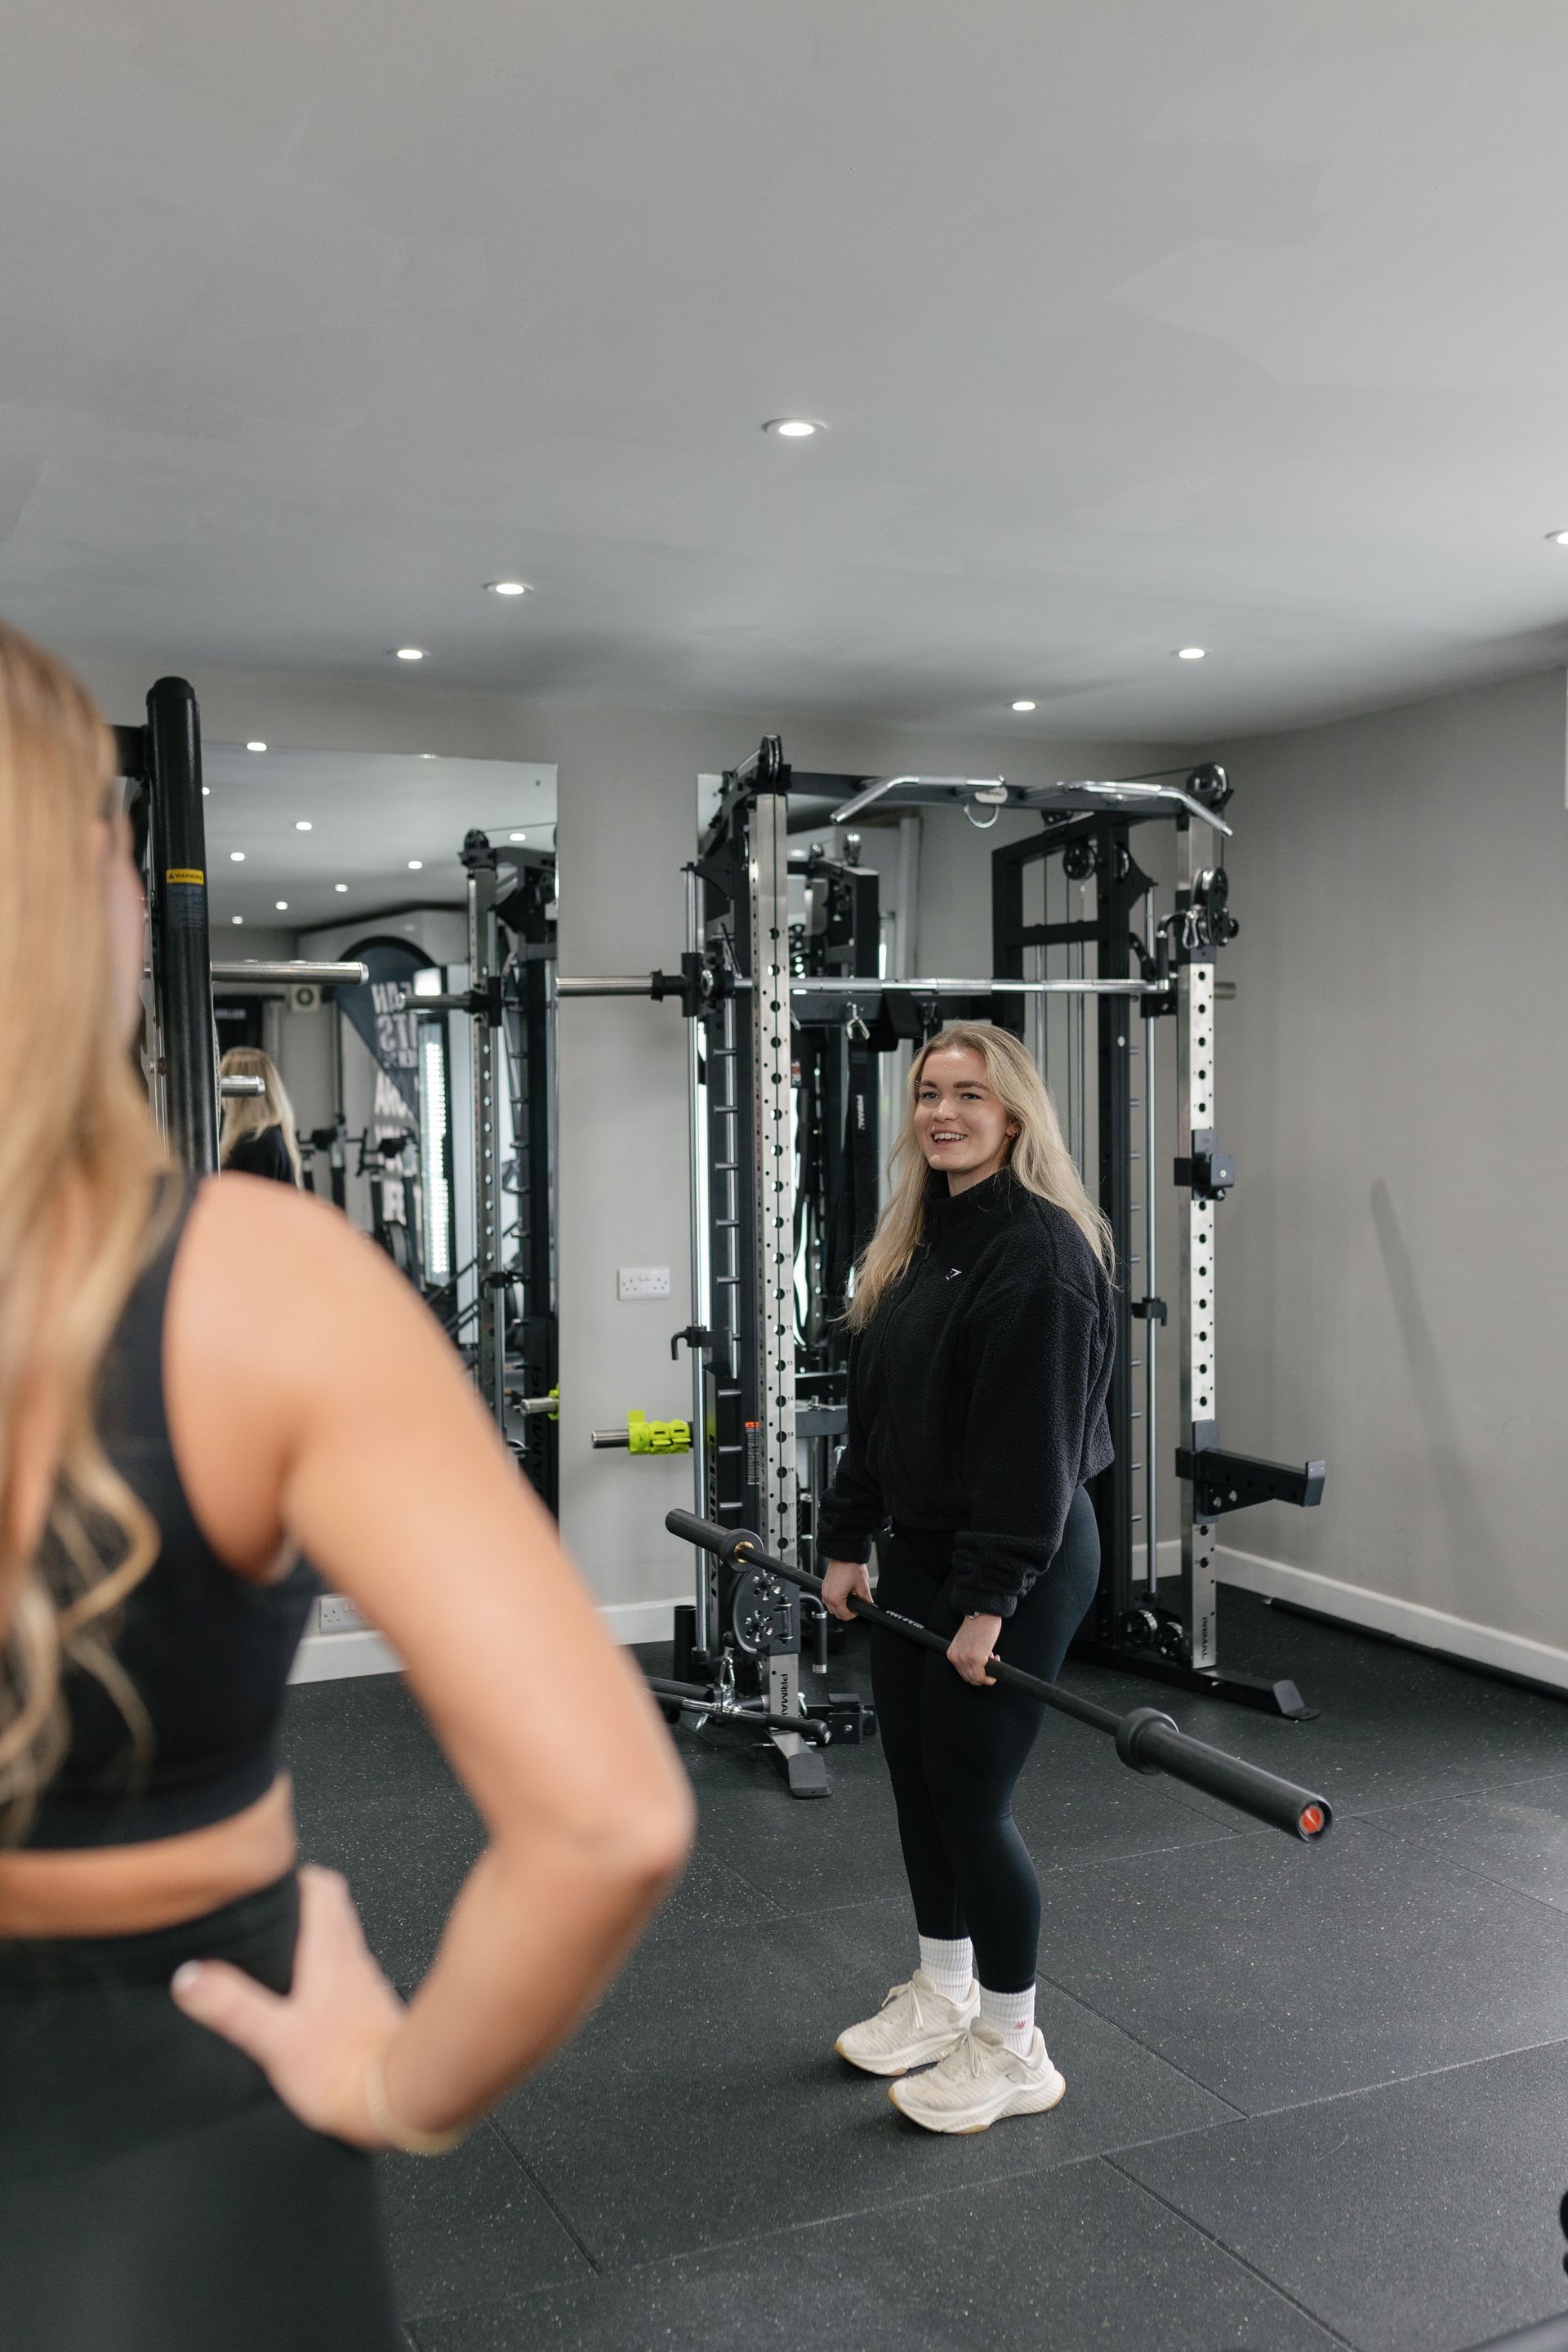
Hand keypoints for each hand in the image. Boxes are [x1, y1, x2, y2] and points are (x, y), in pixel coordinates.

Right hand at [170, 1864, 409, 2147]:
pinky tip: (308, 2000)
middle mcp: (353, 1961)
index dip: (296, 1876)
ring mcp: (365, 1986)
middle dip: (303, 1902)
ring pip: (341, 1942)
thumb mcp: (276, 2038)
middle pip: (333, 1910)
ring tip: (280, 1953)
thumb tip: (190, 1975)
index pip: (322, 1888)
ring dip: (315, 1937)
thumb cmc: (343, 2072)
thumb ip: (233, 2006)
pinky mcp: (371, 2013)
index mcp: (331, 1953)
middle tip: (269, 1911)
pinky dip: (328, 1973)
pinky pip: (349, 1977)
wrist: (398, 2104)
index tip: (268, 1877)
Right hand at [821, 1557, 872, 1622]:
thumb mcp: (862, 1585)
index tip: (858, 1609)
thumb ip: (866, 1599)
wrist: (844, 1553)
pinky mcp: (824, 1586)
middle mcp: (827, 1595)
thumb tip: (869, 1605)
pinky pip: (829, 1599)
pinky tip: (844, 1593)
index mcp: (835, 1598)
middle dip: (847, 1611)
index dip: (854, 1614)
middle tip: (856, 1603)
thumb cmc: (851, 1566)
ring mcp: (825, 1590)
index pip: (845, 1616)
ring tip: (850, 1597)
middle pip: (837, 1614)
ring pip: (832, 1607)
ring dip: (841, 1606)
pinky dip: (836, 1599)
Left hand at [947, 1612, 1002, 1687]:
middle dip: (983, 1674)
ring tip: (993, 1658)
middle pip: (970, 1678)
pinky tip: (995, 1660)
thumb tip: (977, 1666)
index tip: (983, 1665)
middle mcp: (957, 1658)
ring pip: (977, 1680)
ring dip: (988, 1674)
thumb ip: (967, 1654)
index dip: (976, 1671)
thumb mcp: (966, 1642)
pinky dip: (990, 1676)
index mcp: (952, 1654)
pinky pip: (983, 1677)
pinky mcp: (976, 1659)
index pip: (963, 1673)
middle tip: (991, 1661)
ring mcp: (966, 1659)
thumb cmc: (977, 1624)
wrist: (982, 1612)